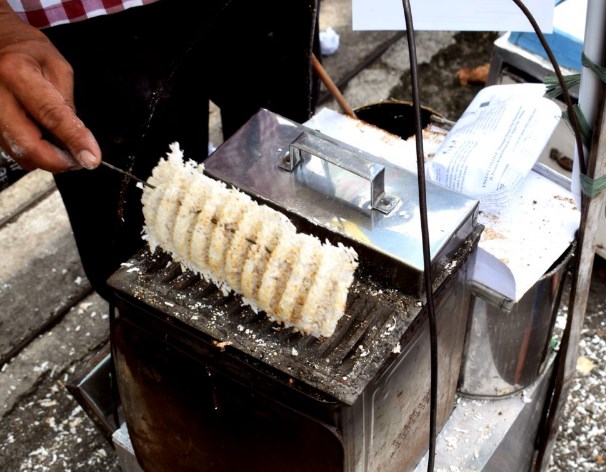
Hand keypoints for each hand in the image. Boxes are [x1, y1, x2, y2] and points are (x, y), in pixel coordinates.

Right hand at [0, 4, 100, 171]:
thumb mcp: (57, 67)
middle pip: (27, 144)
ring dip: (46, 158)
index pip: (50, 114)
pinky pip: (11, 148)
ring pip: (18, 152)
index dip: (73, 140)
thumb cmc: (27, 50)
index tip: (91, 158)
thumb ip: (66, 102)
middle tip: (78, 159)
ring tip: (63, 148)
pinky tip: (44, 141)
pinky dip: (33, 152)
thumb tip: (77, 137)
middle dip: (57, 161)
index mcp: (17, 72)